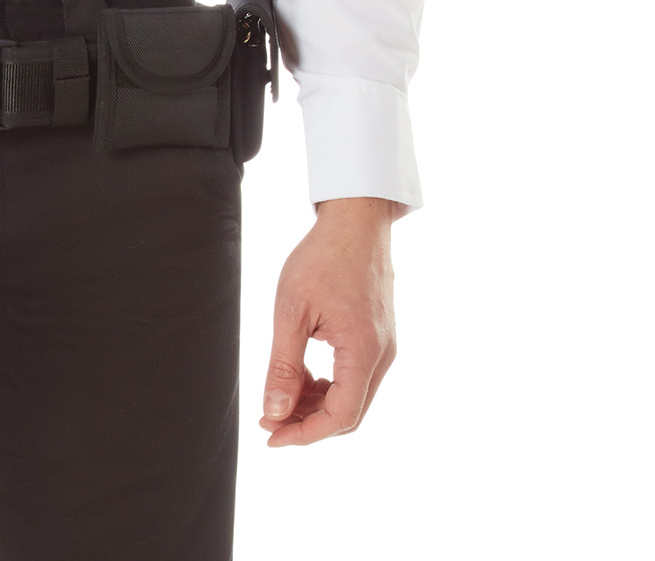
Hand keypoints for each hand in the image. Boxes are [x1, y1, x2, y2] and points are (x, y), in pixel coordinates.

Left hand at [259, 196, 399, 446]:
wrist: (356, 220)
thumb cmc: (323, 256)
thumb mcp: (292, 310)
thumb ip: (284, 364)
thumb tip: (275, 410)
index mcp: (364, 350)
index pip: (340, 416)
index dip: (305, 433)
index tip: (271, 435)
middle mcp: (383, 355)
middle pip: (350, 413)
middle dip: (308, 422)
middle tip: (269, 417)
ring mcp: (386, 346)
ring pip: (354, 397)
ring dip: (319, 404)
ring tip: (282, 395)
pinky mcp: (380, 337)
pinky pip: (358, 377)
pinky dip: (332, 385)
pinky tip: (305, 375)